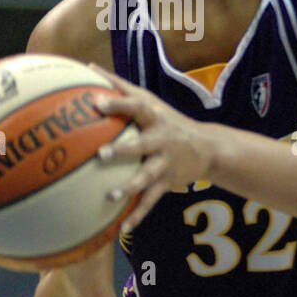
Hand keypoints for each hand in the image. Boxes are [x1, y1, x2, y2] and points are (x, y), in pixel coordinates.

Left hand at [90, 66, 214, 232]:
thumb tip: (88, 68)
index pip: (135, 106)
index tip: (95, 102)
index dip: (117, 104)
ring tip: (110, 197)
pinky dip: (138, 215)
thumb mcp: (149, 101)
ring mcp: (165, 163)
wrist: (208, 148)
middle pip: (141, 144)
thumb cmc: (166, 120)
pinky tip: (123, 228)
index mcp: (154, 117)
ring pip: (146, 177)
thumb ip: (119, 86)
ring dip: (129, 187)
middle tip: (101, 154)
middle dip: (123, 150)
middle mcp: (161, 139)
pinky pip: (150, 201)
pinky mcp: (167, 183)